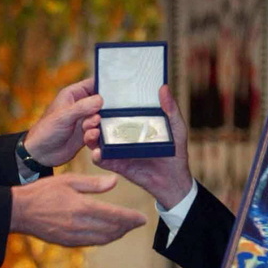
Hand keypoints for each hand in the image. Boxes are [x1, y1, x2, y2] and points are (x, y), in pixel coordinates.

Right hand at [10, 173, 146, 246]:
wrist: (19, 211)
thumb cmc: (42, 192)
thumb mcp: (68, 180)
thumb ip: (93, 183)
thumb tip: (114, 181)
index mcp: (82, 208)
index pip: (114, 215)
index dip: (131, 218)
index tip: (143, 218)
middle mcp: (80, 225)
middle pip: (112, 230)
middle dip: (127, 227)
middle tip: (138, 223)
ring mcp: (73, 236)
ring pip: (103, 239)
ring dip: (117, 234)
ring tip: (126, 228)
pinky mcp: (66, 242)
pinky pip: (91, 242)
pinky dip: (103, 239)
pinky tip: (107, 233)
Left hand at [24, 77, 100, 166]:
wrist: (41, 154)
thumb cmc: (47, 130)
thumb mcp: (64, 116)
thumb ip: (82, 107)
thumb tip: (100, 100)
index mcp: (74, 94)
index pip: (93, 84)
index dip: (105, 86)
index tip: (117, 92)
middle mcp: (81, 106)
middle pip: (102, 103)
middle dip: (104, 110)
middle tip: (99, 117)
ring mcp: (85, 120)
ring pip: (101, 118)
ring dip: (98, 124)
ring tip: (88, 130)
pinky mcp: (88, 134)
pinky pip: (99, 132)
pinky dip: (96, 135)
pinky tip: (89, 139)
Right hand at [83, 84, 193, 208]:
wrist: (173, 179)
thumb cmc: (176, 151)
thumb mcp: (176, 128)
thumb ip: (171, 110)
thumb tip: (164, 88)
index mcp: (133, 122)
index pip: (115, 109)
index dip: (104, 103)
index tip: (98, 95)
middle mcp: (122, 134)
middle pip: (100, 123)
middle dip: (91, 118)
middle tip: (94, 115)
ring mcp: (117, 149)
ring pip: (96, 140)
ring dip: (90, 135)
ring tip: (93, 132)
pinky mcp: (116, 164)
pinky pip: (101, 160)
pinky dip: (96, 156)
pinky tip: (98, 152)